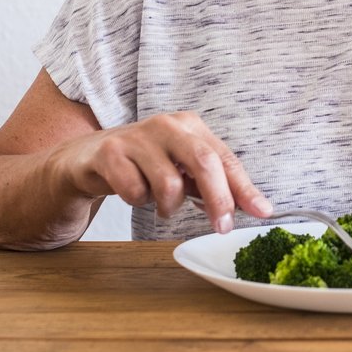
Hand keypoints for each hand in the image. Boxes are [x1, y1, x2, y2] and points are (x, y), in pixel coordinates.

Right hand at [50, 111, 271, 233]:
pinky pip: (135, 191)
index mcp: (191, 126)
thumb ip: (216, 185)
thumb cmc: (145, 165)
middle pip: (204, 162)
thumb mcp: (183, 170)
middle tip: (222, 227)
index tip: (263, 212)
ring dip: (168, 205)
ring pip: (169, 183)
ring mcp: (137, 136)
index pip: (225, 158)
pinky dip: (137, 201)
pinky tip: (133, 192)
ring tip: (160, 202)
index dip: (244, 188)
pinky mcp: (109, 152)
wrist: (88, 157)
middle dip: (218, 199)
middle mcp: (167, 125)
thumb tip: (258, 207)